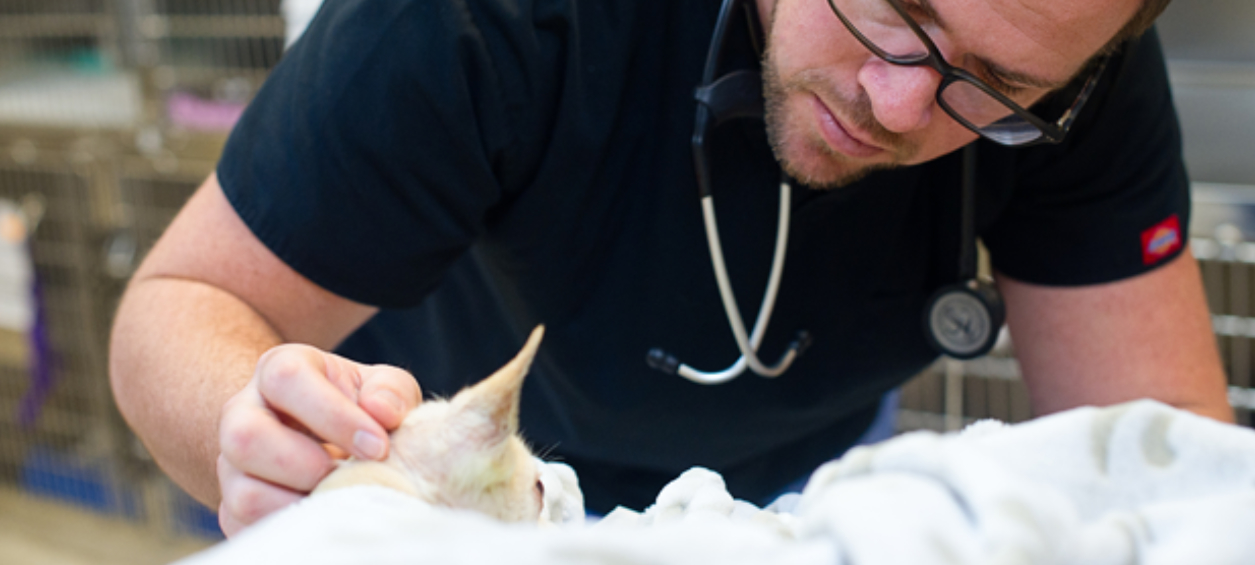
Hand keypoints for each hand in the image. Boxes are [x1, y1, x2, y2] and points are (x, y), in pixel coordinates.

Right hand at [216, 344, 420, 535]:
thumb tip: (382, 412)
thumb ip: (390, 391)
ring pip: (244, 493)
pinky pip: (248, 526)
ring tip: (341, 496)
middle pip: (245, 437)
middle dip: (307, 465)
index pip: (286, 379)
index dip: (334, 416)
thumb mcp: (381, 388)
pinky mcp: (233, 504)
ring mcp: (233, 462)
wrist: (329, 440)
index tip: (377, 446)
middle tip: (349, 474)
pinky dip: (294, 526)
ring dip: (300, 503)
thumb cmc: (358, 407)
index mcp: (279, 370)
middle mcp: (243, 413)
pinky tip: (326, 512)